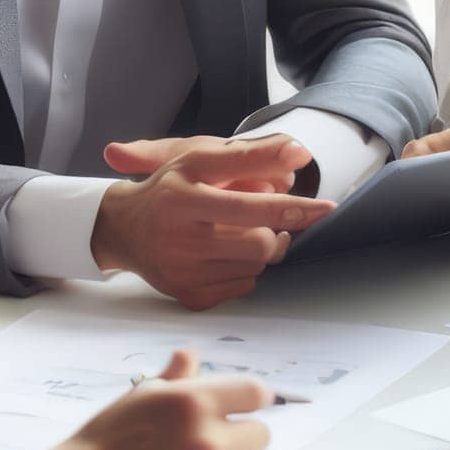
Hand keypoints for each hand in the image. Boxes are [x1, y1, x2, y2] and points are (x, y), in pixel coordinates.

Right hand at [49, 348, 272, 449]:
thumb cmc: (106, 442)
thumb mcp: (139, 396)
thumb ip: (176, 376)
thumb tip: (192, 356)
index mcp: (195, 403)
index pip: (257, 393)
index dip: (250, 400)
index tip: (243, 407)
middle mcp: (208, 442)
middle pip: (260, 436)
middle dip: (239, 437)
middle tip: (211, 444)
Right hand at [92, 137, 334, 309]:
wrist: (123, 229)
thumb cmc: (168, 187)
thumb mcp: (199, 160)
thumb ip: (250, 154)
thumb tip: (299, 152)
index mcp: (181, 200)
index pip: (250, 207)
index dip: (292, 207)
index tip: (326, 207)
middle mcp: (180, 241)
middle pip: (260, 244)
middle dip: (272, 230)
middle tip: (264, 218)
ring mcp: (184, 275)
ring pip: (256, 266)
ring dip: (259, 248)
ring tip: (237, 231)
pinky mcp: (190, 297)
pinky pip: (243, 286)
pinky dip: (244, 268)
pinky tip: (224, 253)